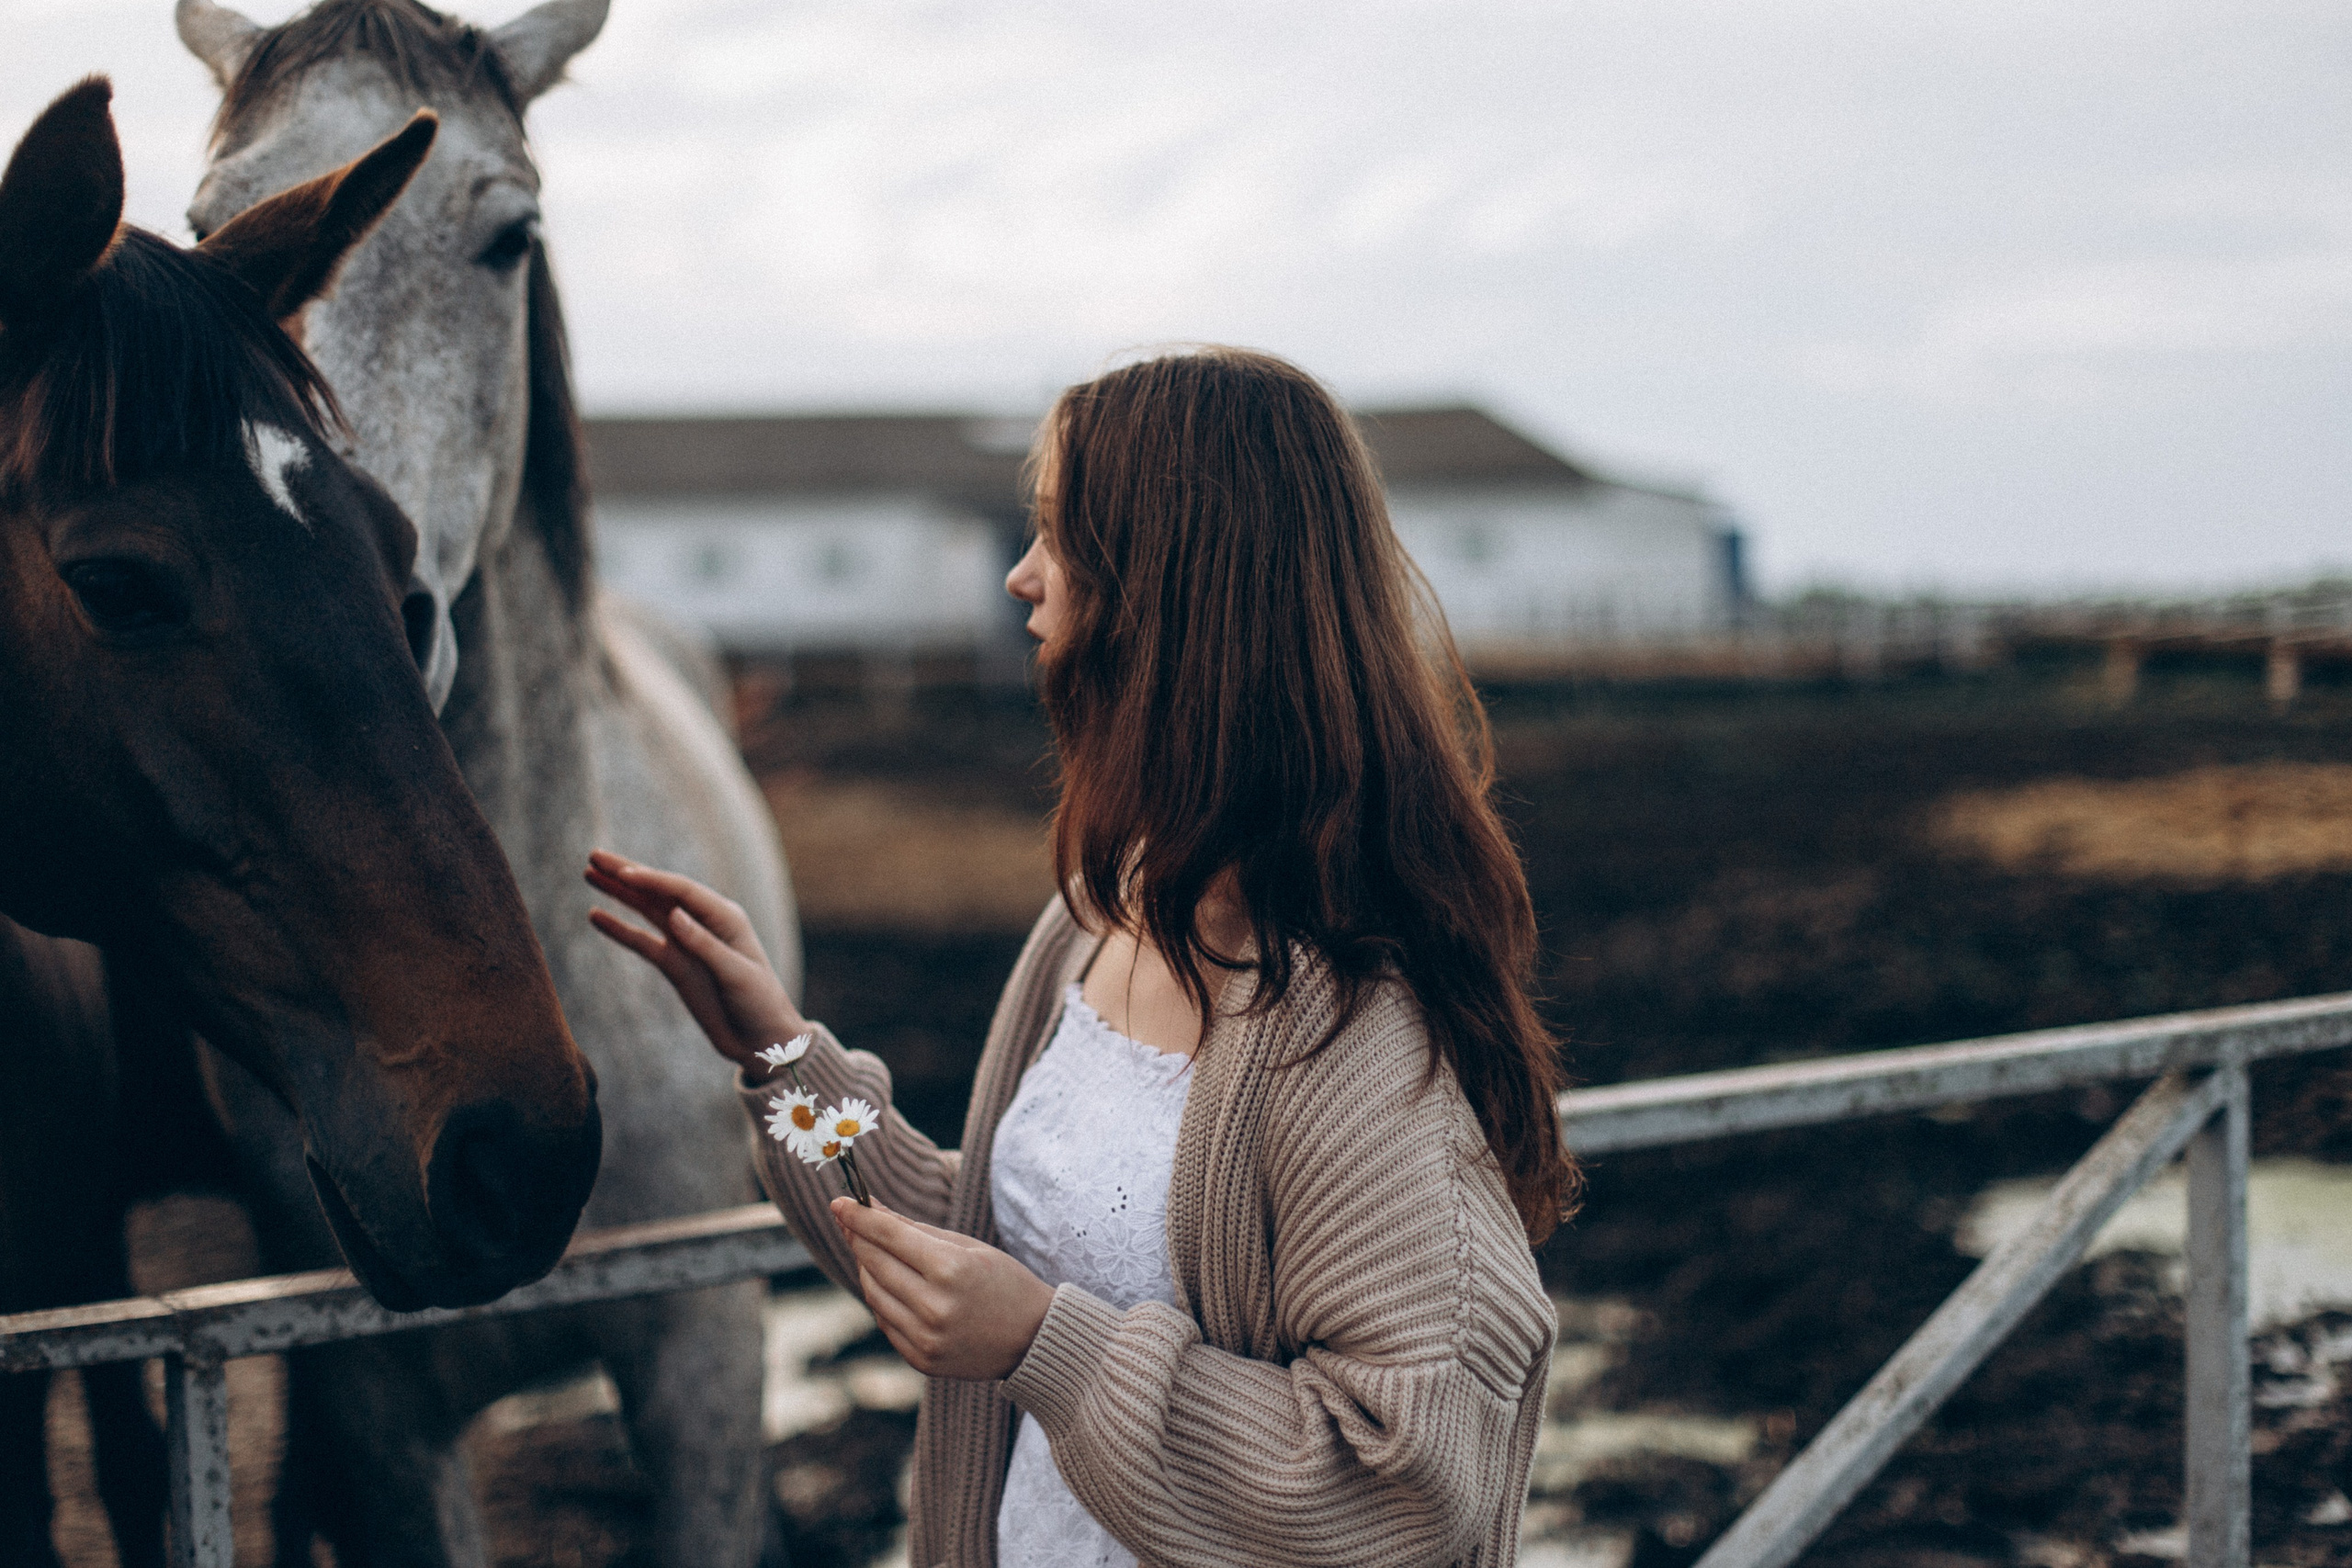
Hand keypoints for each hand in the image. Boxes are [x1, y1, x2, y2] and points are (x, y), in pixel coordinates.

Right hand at [584, 849, 805, 1066]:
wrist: (761, 1040)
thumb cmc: (759, 1003)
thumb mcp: (736, 974)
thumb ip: (705, 946)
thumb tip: (674, 916)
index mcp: (725, 917)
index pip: (682, 891)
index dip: (653, 880)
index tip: (623, 874)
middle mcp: (703, 923)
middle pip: (660, 892)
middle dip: (628, 874)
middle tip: (594, 855)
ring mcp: (686, 942)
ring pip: (647, 911)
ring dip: (619, 893)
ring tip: (589, 873)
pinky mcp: (675, 965)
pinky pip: (642, 942)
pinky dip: (620, 930)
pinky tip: (596, 916)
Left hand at [832, 1198, 1054, 1379]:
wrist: (1032, 1339)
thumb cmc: (1003, 1282)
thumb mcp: (967, 1247)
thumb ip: (914, 1230)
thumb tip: (872, 1210)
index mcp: (951, 1270)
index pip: (889, 1235)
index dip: (859, 1216)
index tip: (839, 1202)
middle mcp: (934, 1307)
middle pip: (875, 1263)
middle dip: (857, 1237)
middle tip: (848, 1220)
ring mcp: (925, 1338)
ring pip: (874, 1293)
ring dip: (866, 1267)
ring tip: (870, 1250)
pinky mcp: (920, 1359)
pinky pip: (885, 1321)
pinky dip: (881, 1298)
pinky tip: (888, 1283)